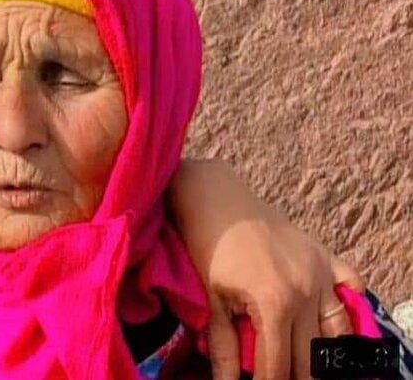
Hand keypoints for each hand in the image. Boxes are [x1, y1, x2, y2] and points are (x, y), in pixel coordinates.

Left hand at [168, 160, 364, 378]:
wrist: (217, 198)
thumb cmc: (208, 246)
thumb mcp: (211, 299)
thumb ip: (223, 347)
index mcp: (275, 304)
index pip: (279, 365)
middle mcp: (307, 291)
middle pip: (312, 356)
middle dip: (299, 376)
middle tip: (285, 377)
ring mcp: (321, 272)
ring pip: (338, 330)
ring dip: (326, 352)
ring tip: (310, 365)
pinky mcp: (326, 256)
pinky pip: (353, 286)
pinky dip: (349, 308)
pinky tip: (333, 323)